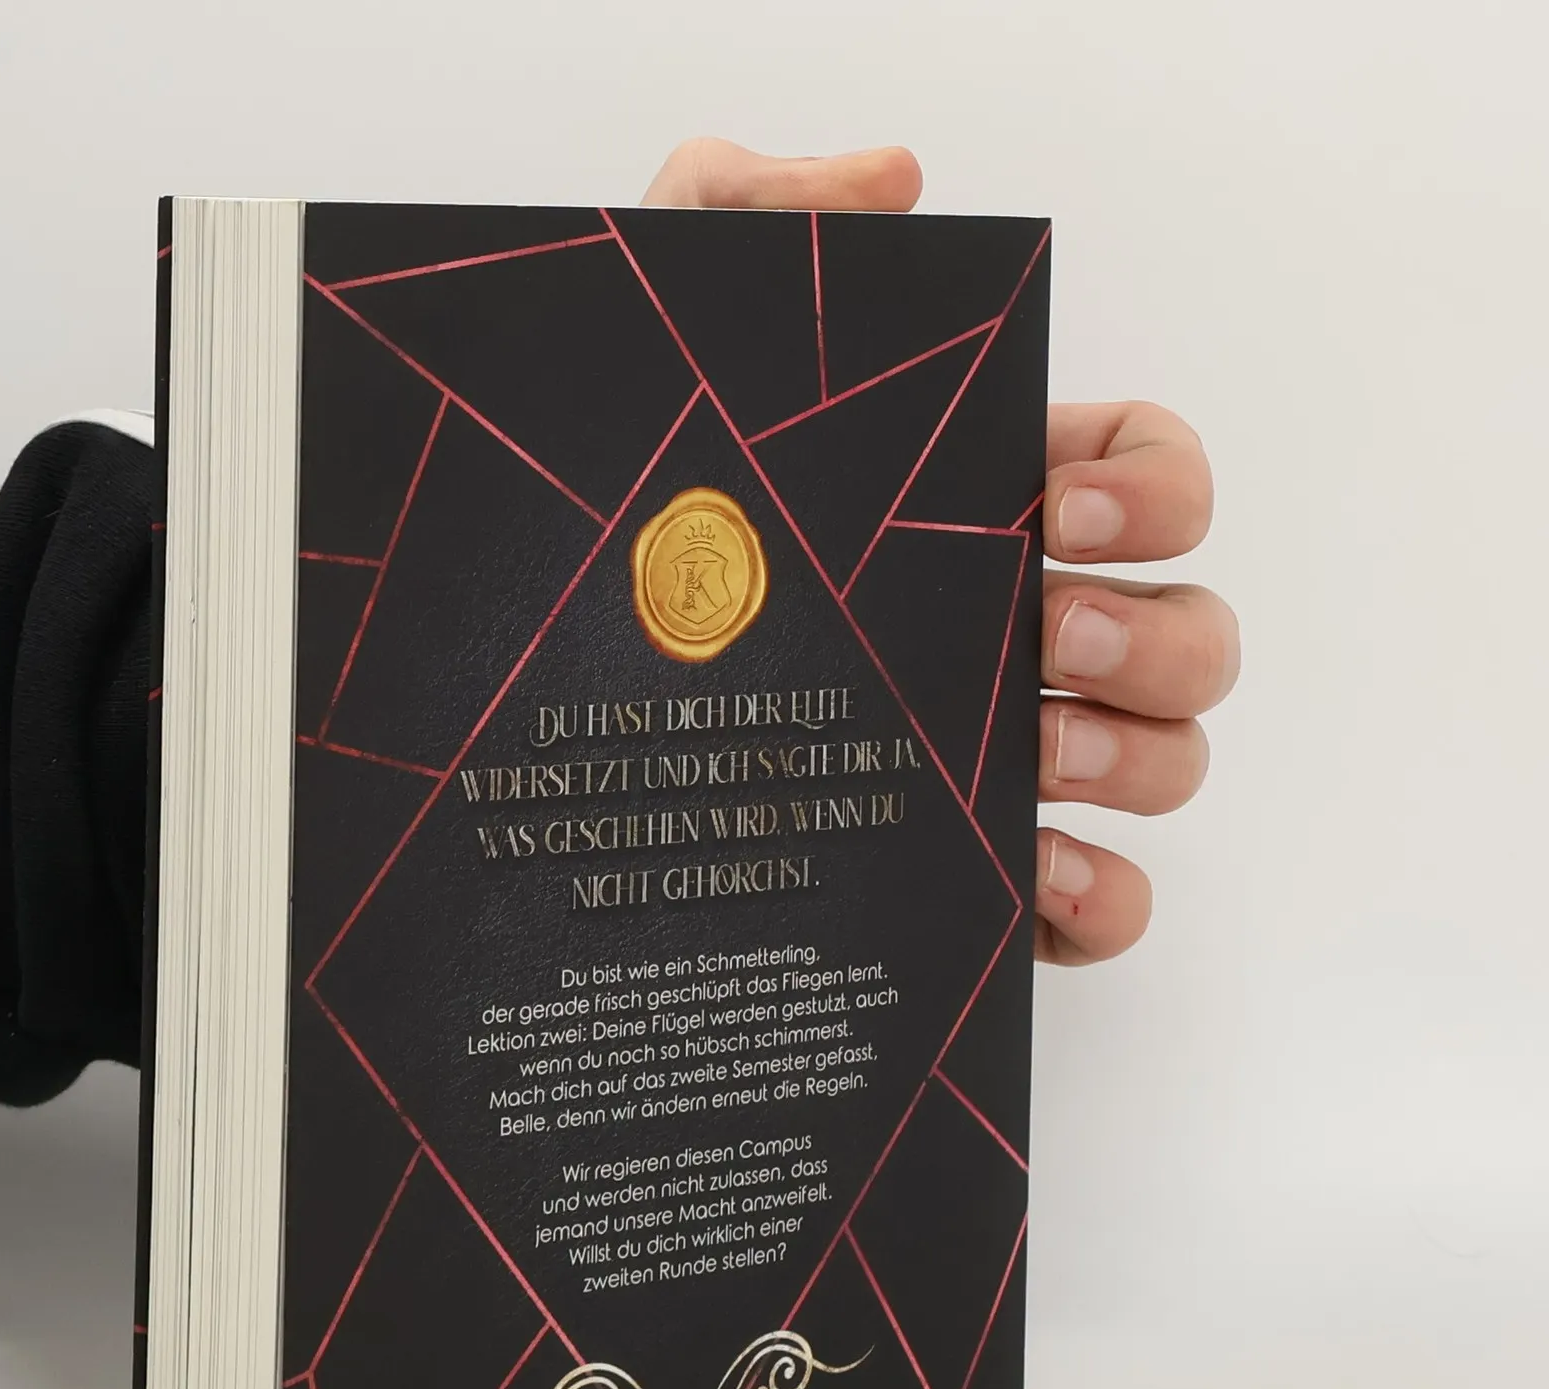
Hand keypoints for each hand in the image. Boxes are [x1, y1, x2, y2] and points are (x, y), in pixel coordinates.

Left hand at [644, 138, 1237, 965]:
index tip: (1050, 511)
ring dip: (1138, 759)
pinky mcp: (960, 880)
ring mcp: (989, 768)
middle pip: (1188, 635)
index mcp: (965, 514)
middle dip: (1158, 636)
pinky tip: (1038, 879)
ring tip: (1029, 762)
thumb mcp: (646, 344)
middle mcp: (1001, 639)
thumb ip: (752, 215)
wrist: (503, 692)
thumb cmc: (594, 522)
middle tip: (1047, 637)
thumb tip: (894, 180)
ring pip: (1164, 763)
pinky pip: (1095, 906)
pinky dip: (1103, 899)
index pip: (1142, 480)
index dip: (1150, 492)